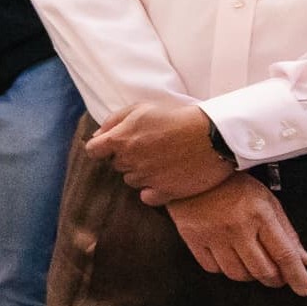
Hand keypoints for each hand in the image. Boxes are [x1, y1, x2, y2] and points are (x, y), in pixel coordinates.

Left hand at [85, 101, 235, 204]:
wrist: (213, 134)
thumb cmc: (177, 117)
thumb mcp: (142, 108)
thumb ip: (114, 121)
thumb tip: (97, 136)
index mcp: (121, 139)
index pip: (94, 151)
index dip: (102, 148)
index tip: (113, 146)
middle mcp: (130, 161)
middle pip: (117, 165)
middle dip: (127, 157)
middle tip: (150, 147)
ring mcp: (147, 178)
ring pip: (132, 180)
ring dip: (141, 172)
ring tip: (162, 160)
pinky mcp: (165, 192)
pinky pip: (147, 197)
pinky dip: (152, 190)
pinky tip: (165, 178)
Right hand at [165, 174, 306, 294]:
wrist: (192, 171)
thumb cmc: (234, 185)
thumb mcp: (267, 202)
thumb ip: (286, 232)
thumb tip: (305, 261)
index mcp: (260, 214)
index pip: (284, 254)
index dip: (297, 276)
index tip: (304, 290)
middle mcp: (237, 226)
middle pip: (262, 270)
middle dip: (274, 279)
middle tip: (277, 276)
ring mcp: (212, 234)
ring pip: (237, 274)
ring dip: (250, 276)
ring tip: (251, 265)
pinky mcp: (192, 238)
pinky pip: (213, 269)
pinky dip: (224, 269)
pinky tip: (228, 257)